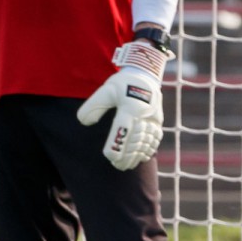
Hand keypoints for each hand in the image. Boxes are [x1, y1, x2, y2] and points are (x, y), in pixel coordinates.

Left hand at [76, 40, 170, 169]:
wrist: (145, 74)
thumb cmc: (122, 82)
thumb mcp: (105, 89)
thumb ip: (93, 105)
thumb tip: (83, 122)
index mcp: (131, 107)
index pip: (122, 131)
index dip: (116, 146)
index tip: (109, 157)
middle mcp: (145, 115)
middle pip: (135, 141)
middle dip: (126, 156)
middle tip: (117, 166)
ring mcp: (153, 118)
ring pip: (146, 142)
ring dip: (136, 156)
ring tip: (126, 165)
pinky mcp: (158, 120)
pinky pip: (155, 139)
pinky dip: (148, 150)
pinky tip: (141, 158)